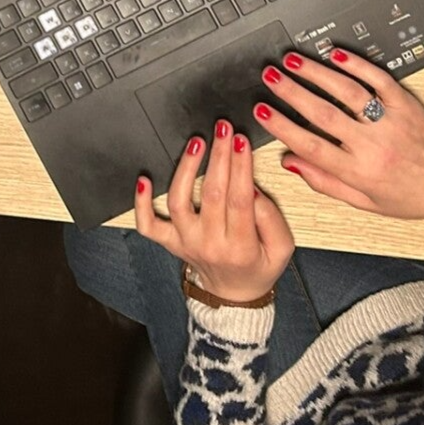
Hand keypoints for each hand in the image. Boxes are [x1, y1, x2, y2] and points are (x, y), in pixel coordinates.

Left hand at [135, 120, 293, 304]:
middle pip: (211, 194)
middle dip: (219, 156)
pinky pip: (148, 225)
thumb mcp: (282, 249)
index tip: (241, 141)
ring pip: (178, 201)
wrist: (234, 295)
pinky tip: (145, 180)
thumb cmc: (258, 266)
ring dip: (185, 168)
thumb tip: (253, 190)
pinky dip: (141, 203)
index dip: (240, 167)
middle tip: (223, 129)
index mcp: (241, 247)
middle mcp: (209, 244)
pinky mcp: (169, 241)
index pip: (240, 200)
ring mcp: (185, 242)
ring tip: (196, 142)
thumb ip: (271, 219)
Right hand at [256, 49, 423, 221]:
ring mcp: (390, 122)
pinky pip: (379, 79)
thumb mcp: (364, 202)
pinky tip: (335, 54)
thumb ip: (324, 182)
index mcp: (360, 171)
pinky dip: (357, 64)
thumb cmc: (409, 196)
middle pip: (323, 113)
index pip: (311, 146)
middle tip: (269, 76)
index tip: (261, 111)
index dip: (281, 127)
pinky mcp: (405, 104)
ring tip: (292, 60)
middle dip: (290, 92)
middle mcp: (373, 145)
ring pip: (347, 91)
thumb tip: (291, 162)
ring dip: (316, 72)